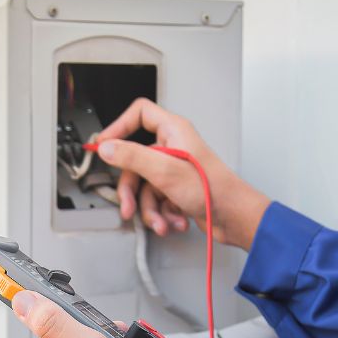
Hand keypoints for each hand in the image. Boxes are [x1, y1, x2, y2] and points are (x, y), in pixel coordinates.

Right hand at [97, 98, 270, 249]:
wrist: (233, 217)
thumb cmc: (212, 190)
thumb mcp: (164, 171)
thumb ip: (131, 157)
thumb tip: (107, 147)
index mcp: (172, 132)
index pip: (139, 114)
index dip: (118, 127)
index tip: (104, 145)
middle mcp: (172, 148)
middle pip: (135, 163)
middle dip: (133, 192)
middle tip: (129, 207)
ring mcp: (174, 170)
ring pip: (145, 188)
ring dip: (151, 210)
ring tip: (161, 222)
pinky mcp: (177, 190)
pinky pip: (157, 201)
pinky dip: (163, 215)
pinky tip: (174, 222)